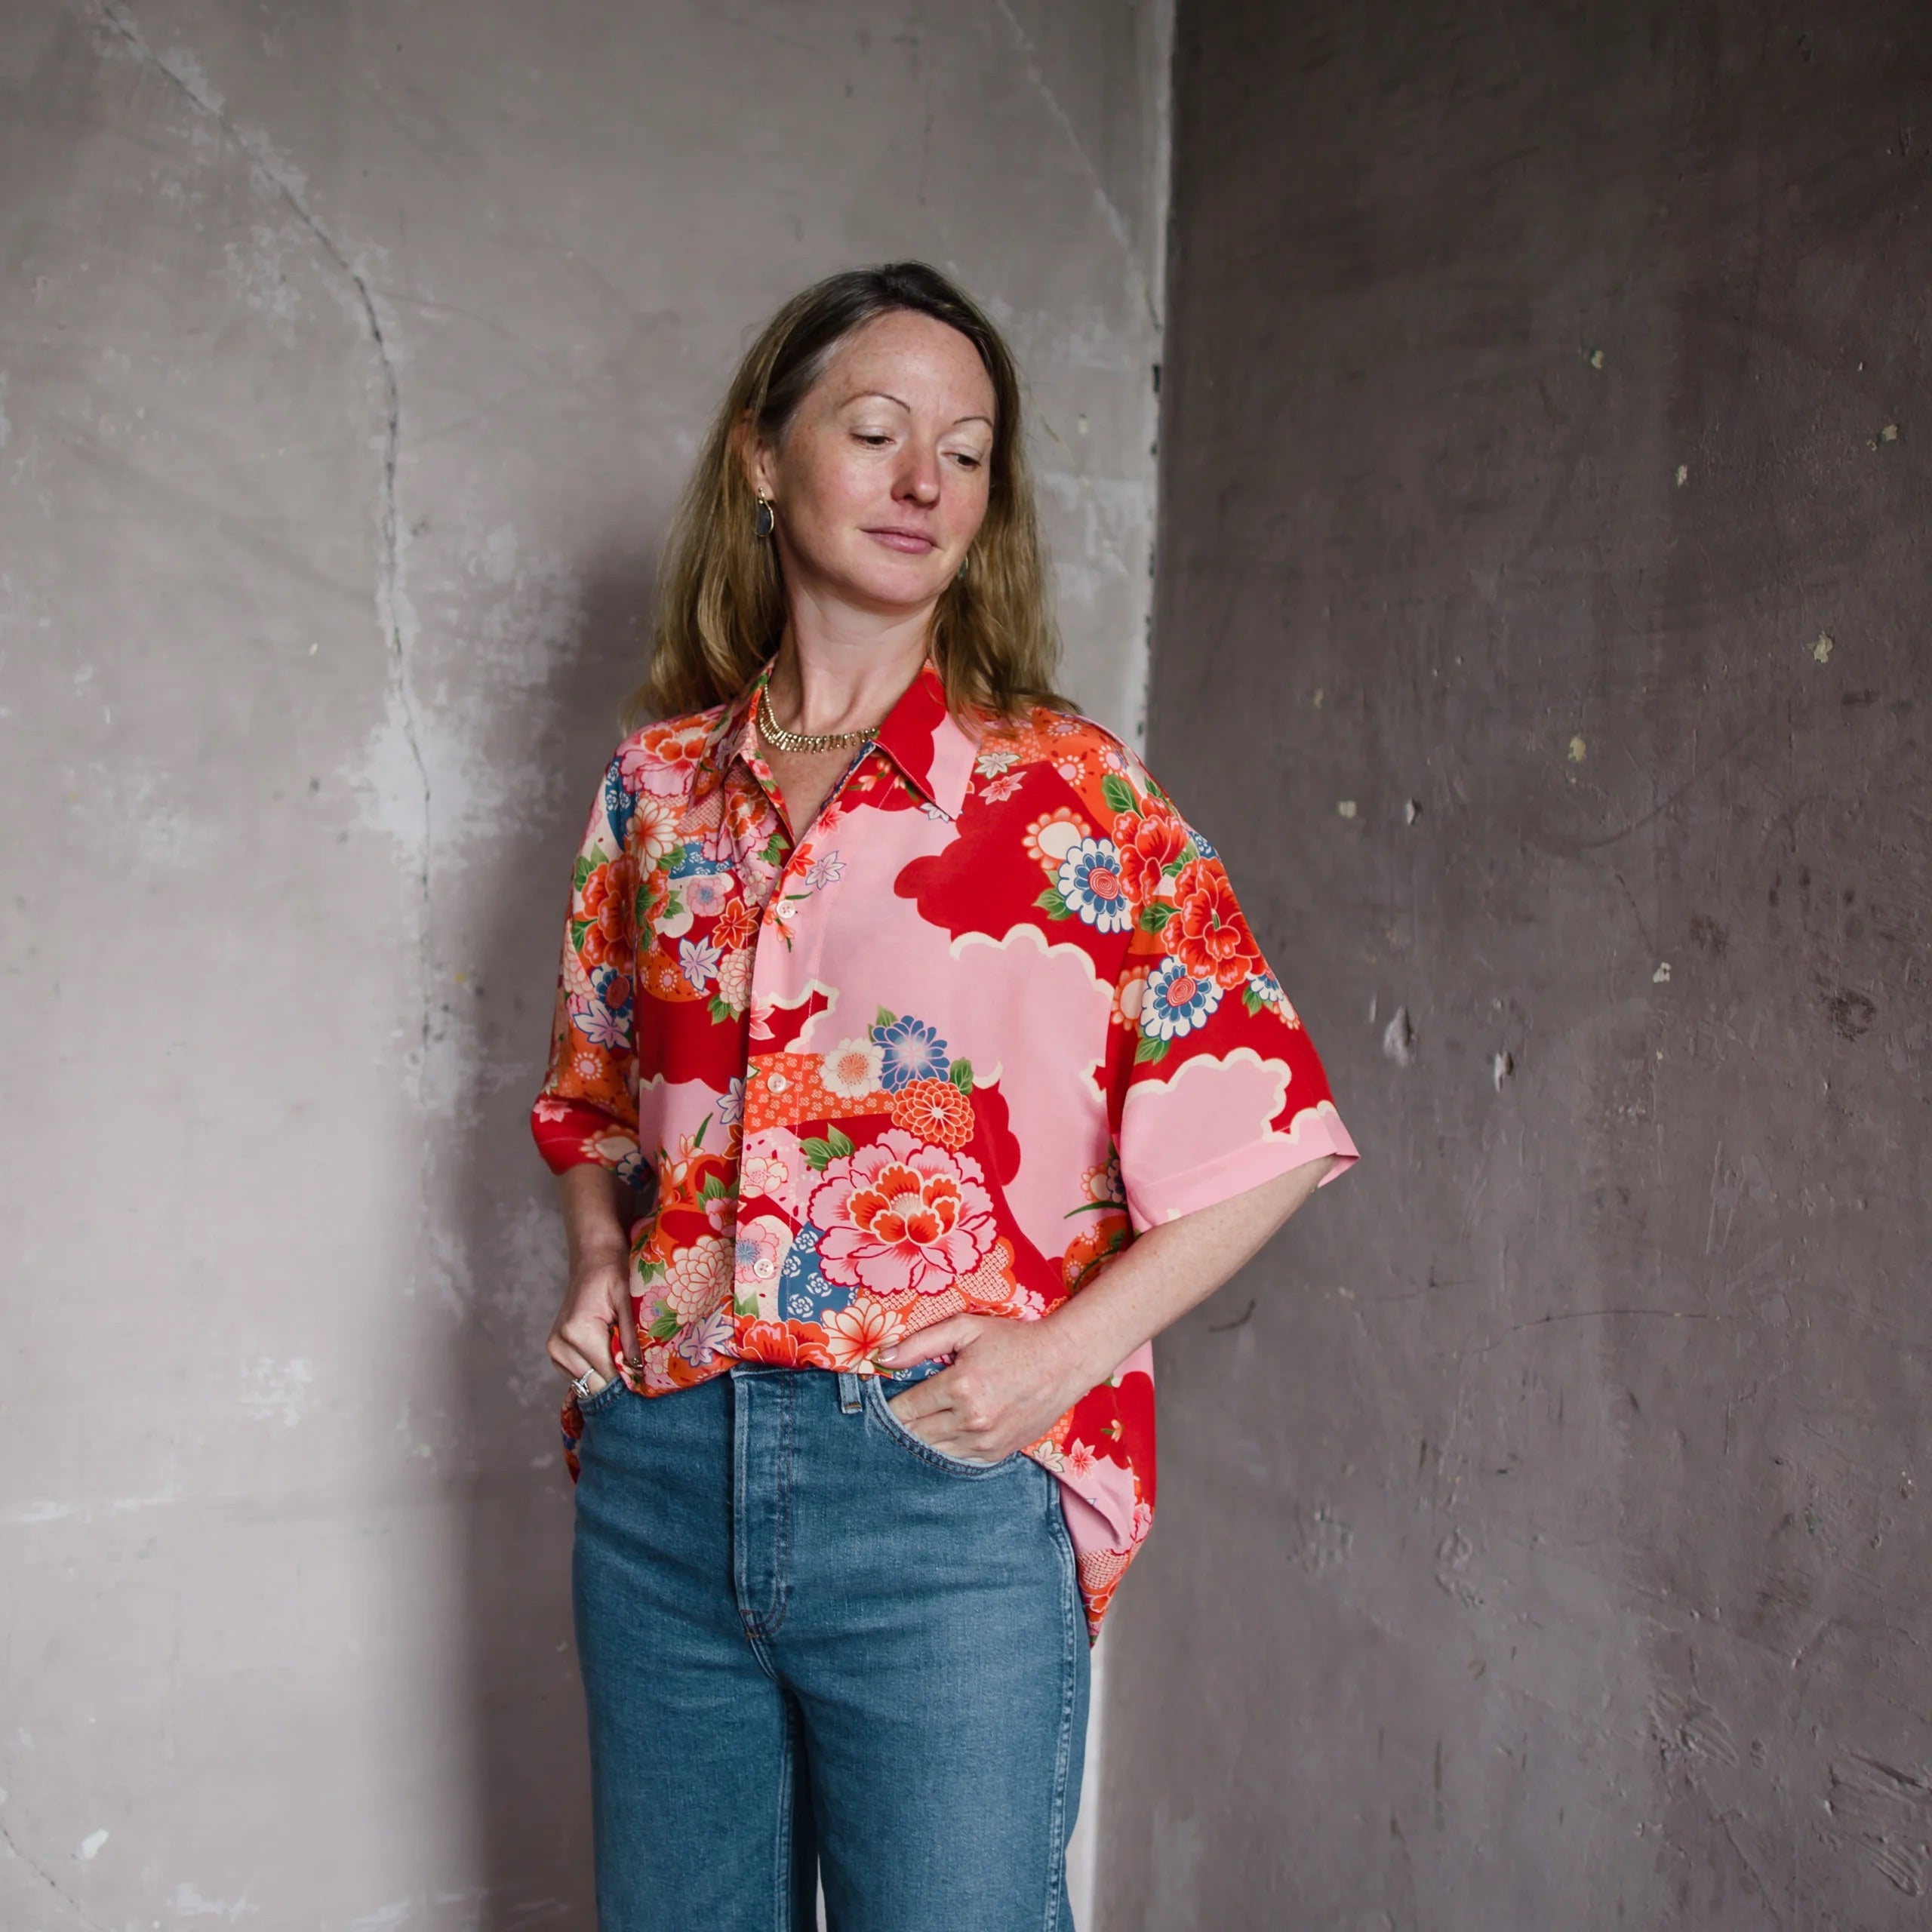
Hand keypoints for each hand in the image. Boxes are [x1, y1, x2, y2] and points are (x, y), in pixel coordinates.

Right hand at [546, 1252, 638, 1397]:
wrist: (592, 1257)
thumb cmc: (612, 1271)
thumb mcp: (627, 1298)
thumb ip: (631, 1335)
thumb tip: (638, 1368)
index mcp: (577, 1332)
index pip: (608, 1373)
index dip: (629, 1377)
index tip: (647, 1376)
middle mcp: (560, 1344)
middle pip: (596, 1383)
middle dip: (618, 1378)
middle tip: (637, 1364)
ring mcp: (555, 1350)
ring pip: (587, 1382)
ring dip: (607, 1374)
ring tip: (620, 1350)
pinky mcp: (555, 1352)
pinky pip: (580, 1375)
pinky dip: (596, 1369)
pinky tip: (607, 1350)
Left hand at [877, 1313, 1103, 1463]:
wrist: (1063, 1362)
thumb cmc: (1013, 1340)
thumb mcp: (965, 1328)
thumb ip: (920, 1343)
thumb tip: (881, 1359)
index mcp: (959, 1386)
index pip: (907, 1408)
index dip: (891, 1405)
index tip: (883, 1400)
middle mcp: (971, 1419)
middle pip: (916, 1433)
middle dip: (903, 1423)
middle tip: (901, 1410)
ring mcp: (986, 1441)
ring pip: (934, 1449)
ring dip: (923, 1437)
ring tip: (922, 1420)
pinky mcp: (997, 1453)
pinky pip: (958, 1459)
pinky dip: (947, 1447)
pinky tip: (946, 1431)